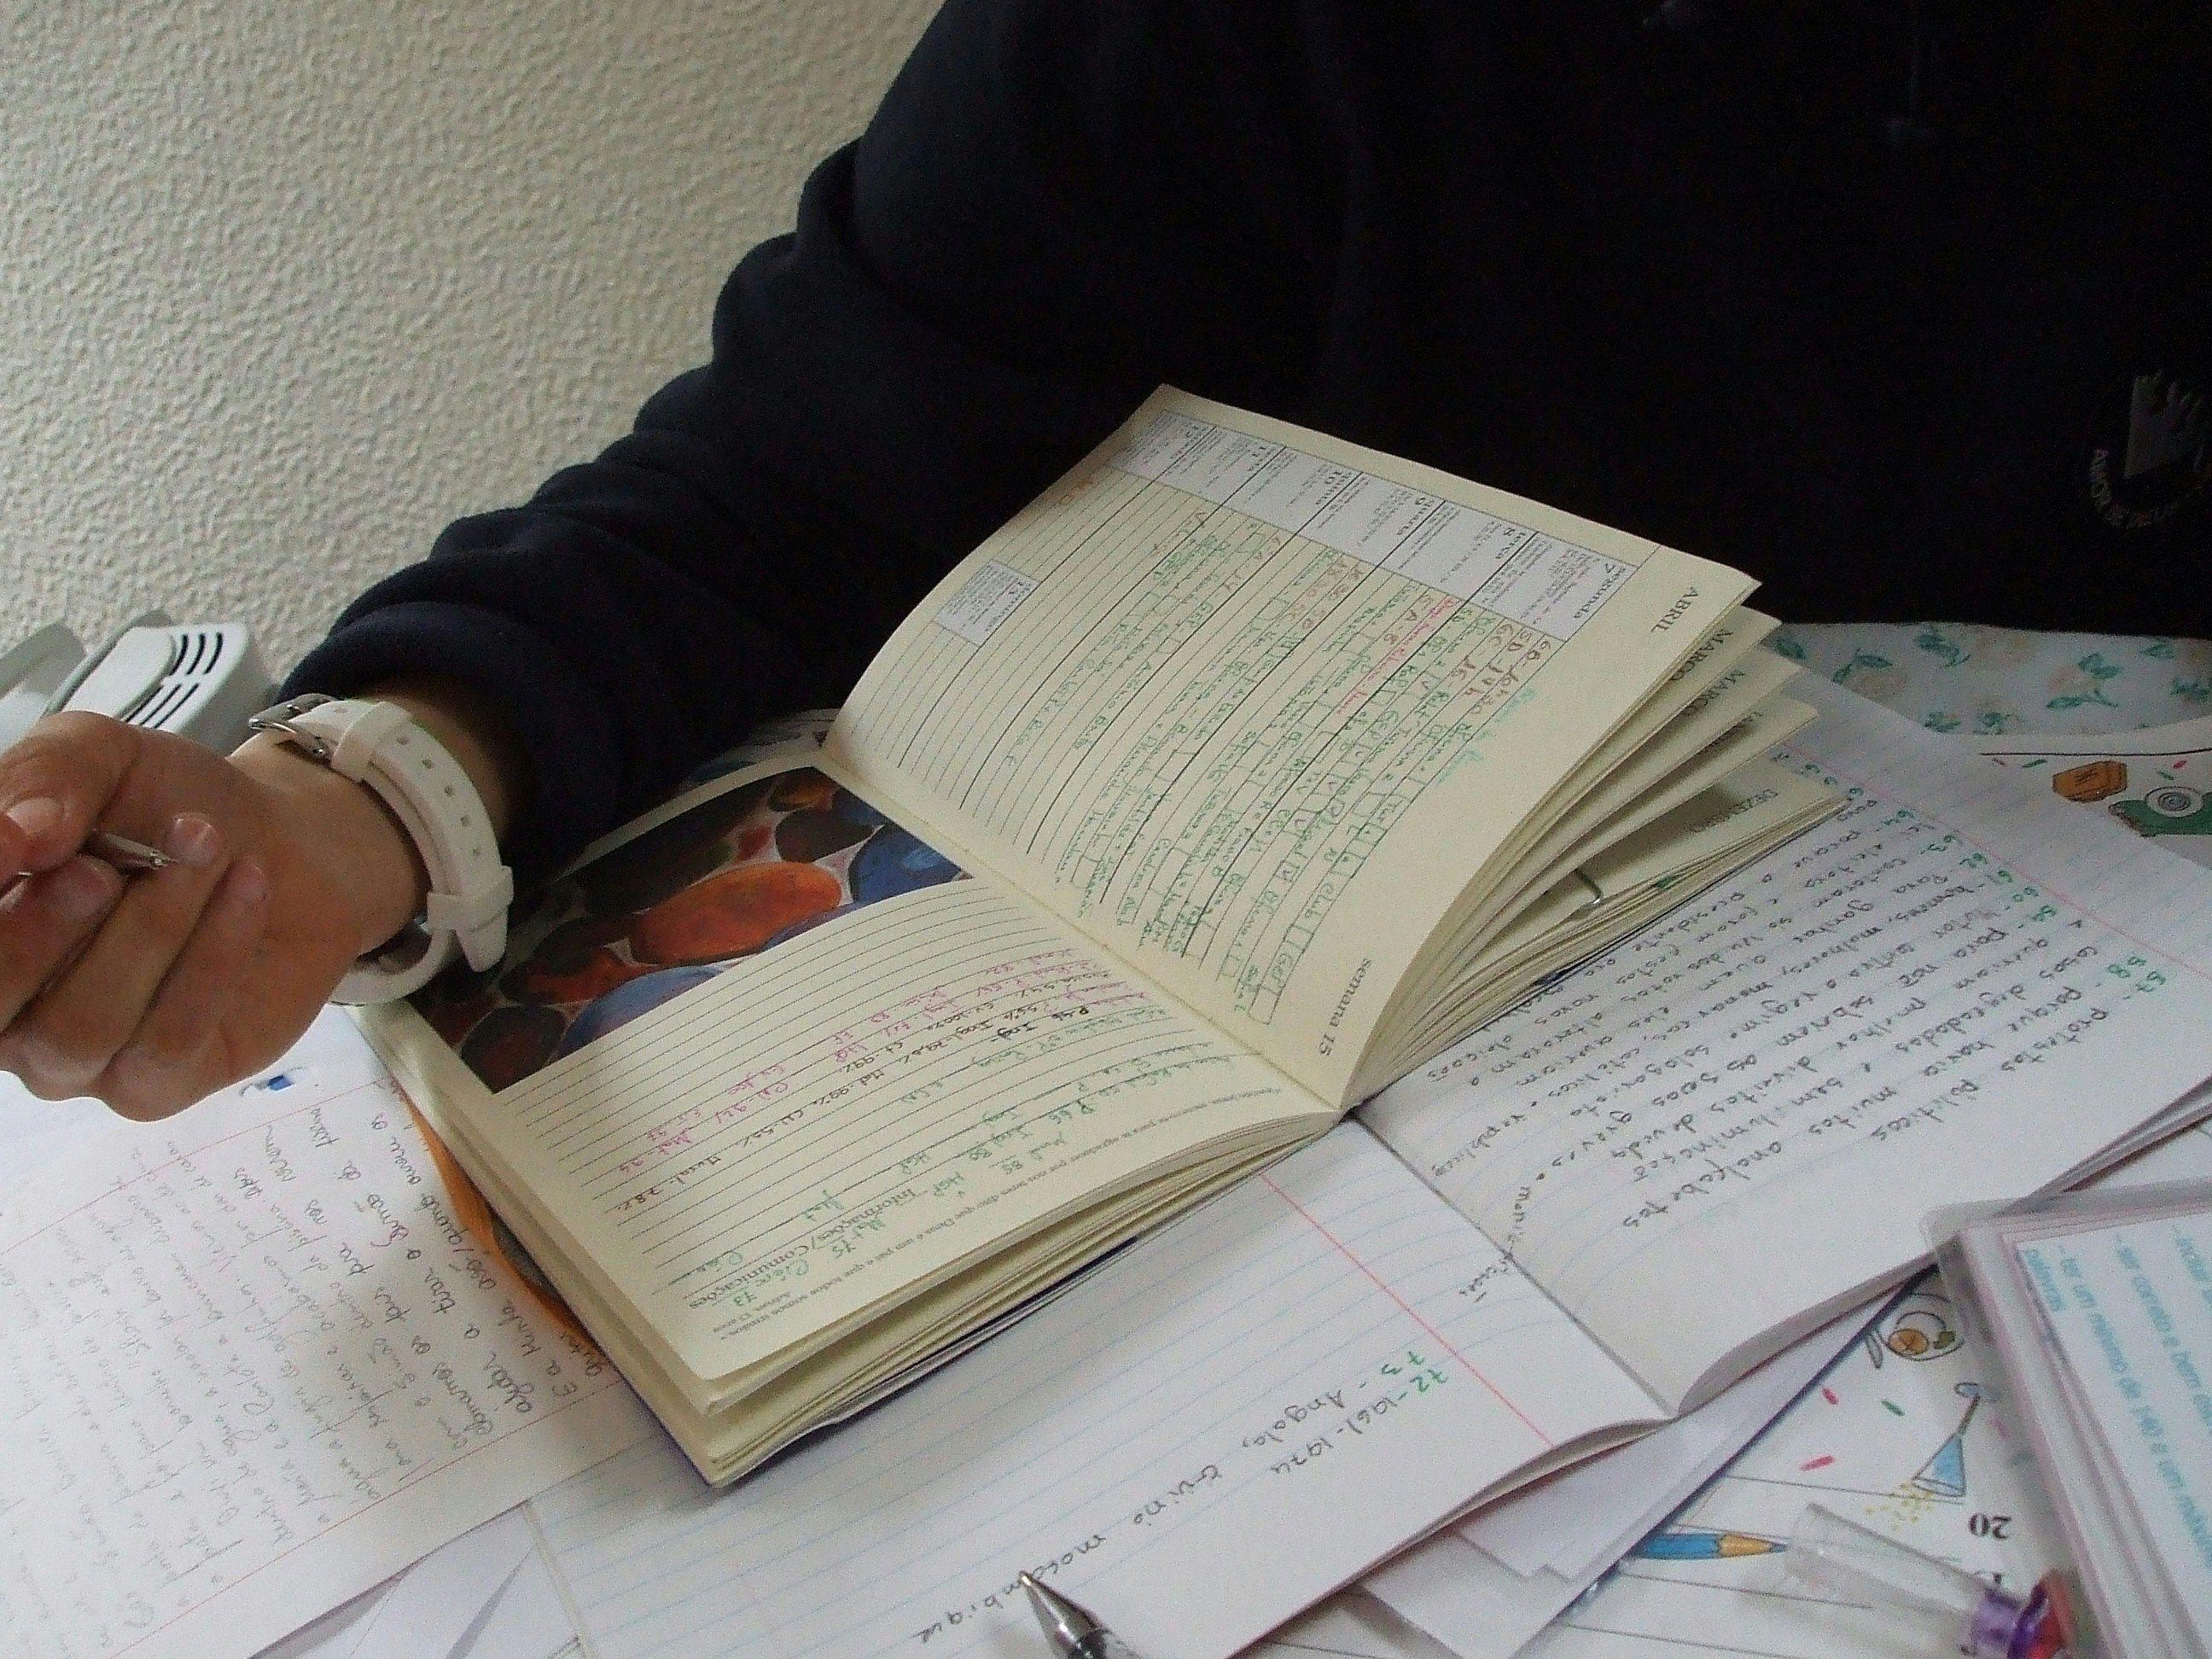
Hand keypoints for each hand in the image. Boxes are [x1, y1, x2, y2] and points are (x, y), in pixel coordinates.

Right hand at [0, 712, 426, 1118]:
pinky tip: (247, 885)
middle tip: (105, 866)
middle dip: (49, 925)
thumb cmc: (170, 806)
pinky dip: (215, 951)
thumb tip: (13, 834)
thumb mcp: (100, 755)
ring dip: (153, 927)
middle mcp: (5, 1009)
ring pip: (85, 1025)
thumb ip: (45, 777)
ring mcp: (73, 1058)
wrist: (286, 839)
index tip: (21, 840)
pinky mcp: (155, 1084)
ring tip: (203, 848)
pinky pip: (168, 1041)